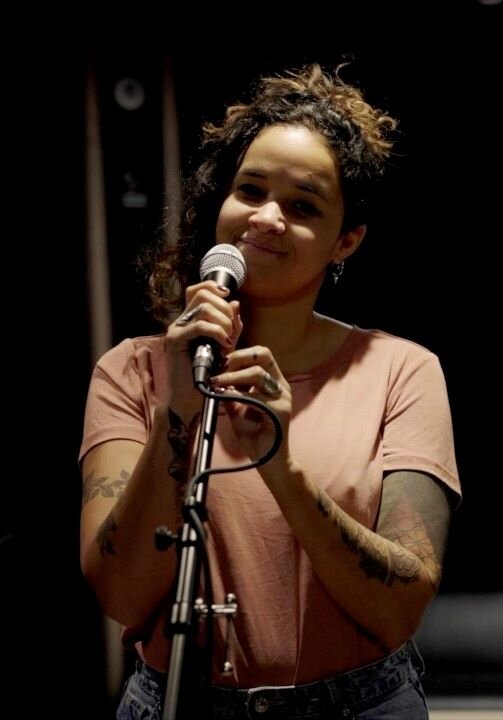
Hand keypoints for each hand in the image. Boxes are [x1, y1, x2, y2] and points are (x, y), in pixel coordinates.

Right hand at [164, 281, 241, 416]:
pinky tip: (224, 345)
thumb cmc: (208, 375)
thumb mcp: (225, 346)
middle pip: (203, 294)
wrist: (191, 399)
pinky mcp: (176, 341)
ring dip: (223, 322)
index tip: (228, 297)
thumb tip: (235, 302)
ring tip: (228, 341)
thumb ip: (231, 325)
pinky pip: (200, 326)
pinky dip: (217, 332)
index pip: (198, 290)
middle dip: (224, 309)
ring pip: (204, 308)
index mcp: (191, 320)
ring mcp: (176, 330)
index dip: (214, 287)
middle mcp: (181, 321)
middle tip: (231, 330)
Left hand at [209, 345, 291, 476]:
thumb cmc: (254, 435)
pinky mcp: (280, 410)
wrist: (268, 461)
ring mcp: (283, 397)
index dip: (239, 354)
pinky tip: (224, 397)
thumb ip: (231, 392)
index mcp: (273, 382)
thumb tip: (214, 377)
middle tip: (219, 367)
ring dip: (233, 376)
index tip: (220, 362)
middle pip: (263, 354)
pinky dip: (237, 395)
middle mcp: (281, 385)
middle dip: (238, 358)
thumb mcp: (237, 408)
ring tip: (216, 382)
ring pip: (257, 374)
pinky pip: (255, 397)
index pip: (260, 354)